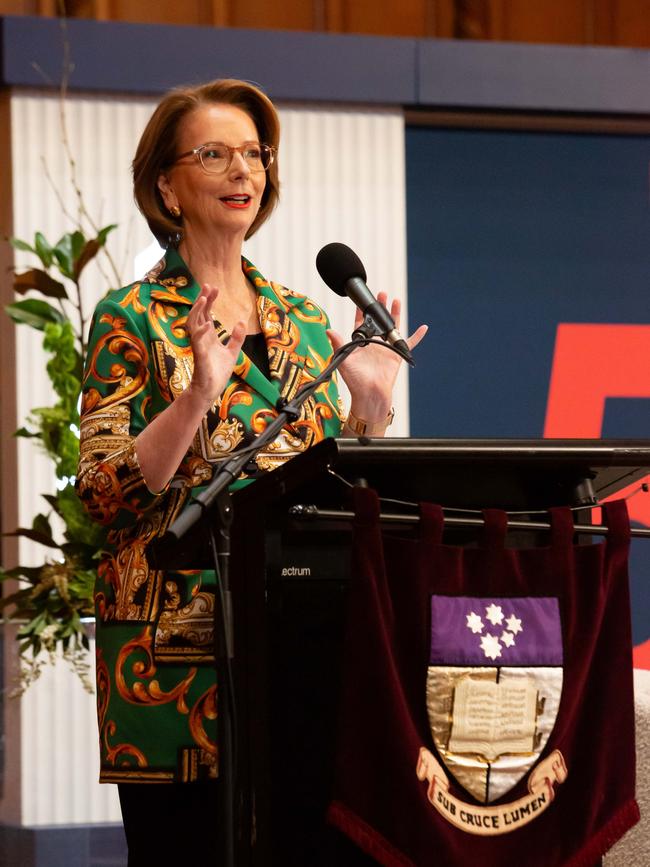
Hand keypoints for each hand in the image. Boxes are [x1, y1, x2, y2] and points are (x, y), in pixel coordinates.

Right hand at [185, 283, 245, 409]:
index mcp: (208, 336)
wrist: (211, 390)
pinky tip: (206, 324)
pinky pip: (197, 343)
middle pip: (198, 314)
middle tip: (208, 286)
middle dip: (202, 300)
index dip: (209, 300)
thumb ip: (237, 338)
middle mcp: (201, 338)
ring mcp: (199, 347)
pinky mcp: (200, 358)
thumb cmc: (217, 372)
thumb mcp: (232, 352)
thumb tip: (242, 321)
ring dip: (197, 312)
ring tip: (203, 299)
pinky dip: (200, 333)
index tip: (214, 288)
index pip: (206, 313)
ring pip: (193, 325)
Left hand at [328, 292, 427, 424]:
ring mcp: (385, 348)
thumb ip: (338, 344)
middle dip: (380, 307)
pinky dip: (417, 336)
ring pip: (392, 327)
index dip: (362, 311)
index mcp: (360, 343)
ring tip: (396, 300)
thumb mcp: (344, 360)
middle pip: (378, 321)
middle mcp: (373, 344)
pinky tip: (424, 328)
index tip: (362, 299)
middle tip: (381, 293)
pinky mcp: (396, 355)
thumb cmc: (354, 381)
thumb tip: (328, 330)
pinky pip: (408, 343)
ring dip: (395, 314)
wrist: (369, 395)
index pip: (361, 323)